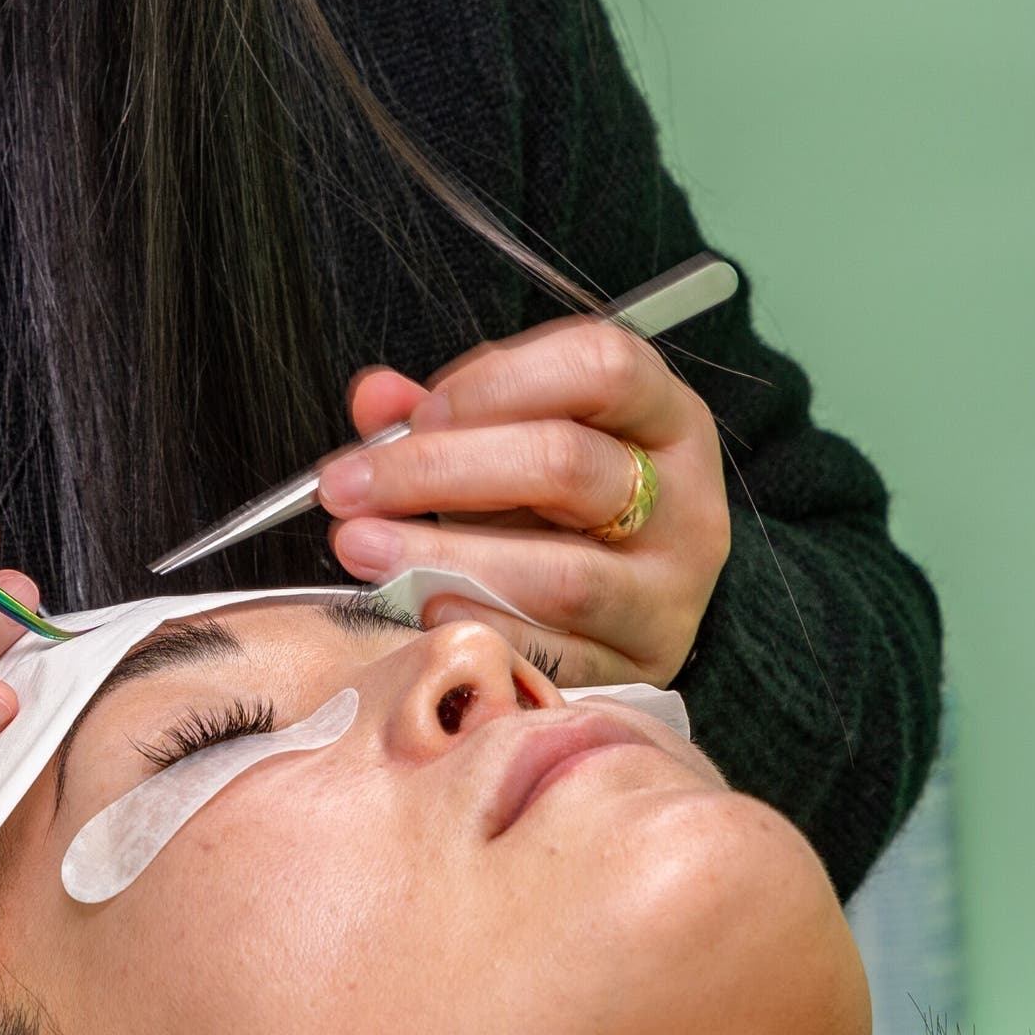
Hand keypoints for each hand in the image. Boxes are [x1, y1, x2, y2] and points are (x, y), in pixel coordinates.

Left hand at [311, 315, 727, 687]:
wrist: (631, 603)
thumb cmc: (565, 505)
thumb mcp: (517, 440)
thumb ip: (446, 413)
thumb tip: (375, 399)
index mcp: (664, 416)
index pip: (600, 367)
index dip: (497, 383)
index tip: (417, 412)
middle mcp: (686, 500)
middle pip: (566, 466)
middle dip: (438, 472)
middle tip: (347, 485)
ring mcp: (670, 591)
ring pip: (563, 575)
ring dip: (445, 560)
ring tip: (363, 549)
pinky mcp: (642, 666)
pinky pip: (556, 656)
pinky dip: (480, 630)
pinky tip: (420, 612)